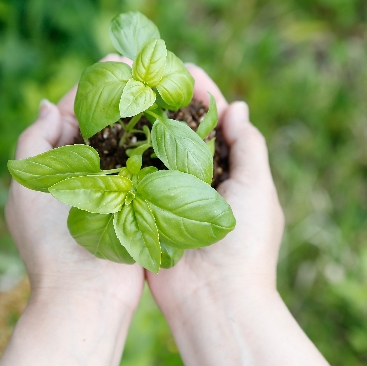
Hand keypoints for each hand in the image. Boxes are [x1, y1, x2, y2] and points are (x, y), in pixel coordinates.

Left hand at [0, 55, 143, 365]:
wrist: (85, 296)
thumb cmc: (48, 241)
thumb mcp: (27, 186)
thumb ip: (34, 141)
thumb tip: (44, 104)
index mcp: (55, 165)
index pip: (71, 114)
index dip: (91, 86)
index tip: (116, 61)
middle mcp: (85, 171)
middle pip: (104, 123)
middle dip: (123, 95)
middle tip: (147, 67)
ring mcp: (114, 186)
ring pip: (129, 141)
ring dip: (142, 116)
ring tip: (163, 86)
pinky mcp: (140, 201)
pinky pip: (148, 166)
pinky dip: (157, 144)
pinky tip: (174, 121)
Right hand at [146, 65, 332, 365]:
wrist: (215, 300)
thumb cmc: (246, 244)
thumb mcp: (258, 188)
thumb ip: (249, 146)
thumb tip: (237, 105)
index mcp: (227, 169)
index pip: (212, 121)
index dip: (200, 92)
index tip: (183, 66)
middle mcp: (196, 177)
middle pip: (178, 128)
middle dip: (164, 100)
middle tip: (144, 72)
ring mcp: (168, 192)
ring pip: (153, 148)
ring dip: (141, 121)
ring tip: (124, 91)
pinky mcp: (144, 209)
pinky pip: (133, 176)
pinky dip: (123, 154)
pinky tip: (109, 129)